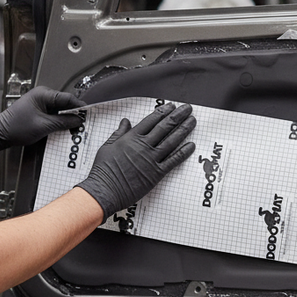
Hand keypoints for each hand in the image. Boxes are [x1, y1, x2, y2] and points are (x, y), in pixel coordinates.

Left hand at [0, 87, 85, 154]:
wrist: (0, 134)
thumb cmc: (16, 127)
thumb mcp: (44, 126)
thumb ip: (64, 122)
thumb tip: (78, 120)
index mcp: (43, 94)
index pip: (67, 98)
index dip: (79, 107)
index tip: (87, 114)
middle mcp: (42, 95)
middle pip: (65, 103)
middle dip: (73, 113)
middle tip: (80, 123)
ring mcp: (40, 102)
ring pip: (60, 109)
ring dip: (65, 117)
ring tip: (72, 126)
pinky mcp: (38, 109)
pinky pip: (53, 113)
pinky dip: (58, 119)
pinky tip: (62, 126)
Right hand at [76, 102, 195, 217]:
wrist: (104, 190)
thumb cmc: (103, 170)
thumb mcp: (107, 146)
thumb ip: (119, 133)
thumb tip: (125, 121)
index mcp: (131, 138)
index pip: (151, 120)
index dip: (163, 112)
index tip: (171, 106)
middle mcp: (143, 146)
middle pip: (165, 127)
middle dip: (178, 115)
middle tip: (187, 108)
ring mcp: (151, 159)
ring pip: (172, 141)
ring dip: (184, 129)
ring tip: (192, 121)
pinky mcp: (156, 173)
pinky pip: (173, 160)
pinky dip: (183, 152)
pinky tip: (191, 145)